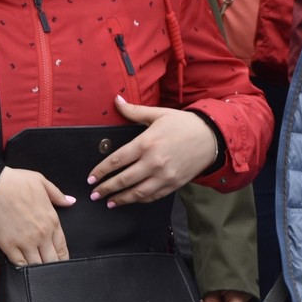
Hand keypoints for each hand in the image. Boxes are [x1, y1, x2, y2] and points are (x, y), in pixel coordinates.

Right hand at [0, 167, 72, 265]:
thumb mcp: (41, 181)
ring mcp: (25, 243)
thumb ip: (57, 194)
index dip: (62, 257)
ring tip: (36, 269)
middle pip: (52, 261)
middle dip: (52, 265)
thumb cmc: (16, 182)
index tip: (60, 261)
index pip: (62, 248)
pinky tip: (23, 267)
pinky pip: (20, 264)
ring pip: (37, 266)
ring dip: (38, 268)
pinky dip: (22, 268)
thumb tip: (70, 201)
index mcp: (52, 221)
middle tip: (49, 268)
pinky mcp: (9, 247)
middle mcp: (42, 235)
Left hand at [88, 97, 221, 206]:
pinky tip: (131, 200)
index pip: (117, 160)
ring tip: (108, 202)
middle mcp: (153, 162)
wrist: (211, 137)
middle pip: (123, 179)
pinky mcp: (174, 184)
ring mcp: (164, 176)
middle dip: (106, 188)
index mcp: (146, 143)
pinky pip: (153, 196)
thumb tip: (116, 100)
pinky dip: (139, 200)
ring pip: (137, 192)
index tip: (91, 177)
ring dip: (121, 199)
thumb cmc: (183, 123)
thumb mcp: (158, 114)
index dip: (101, 171)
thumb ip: (134, 111)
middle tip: (94, 194)